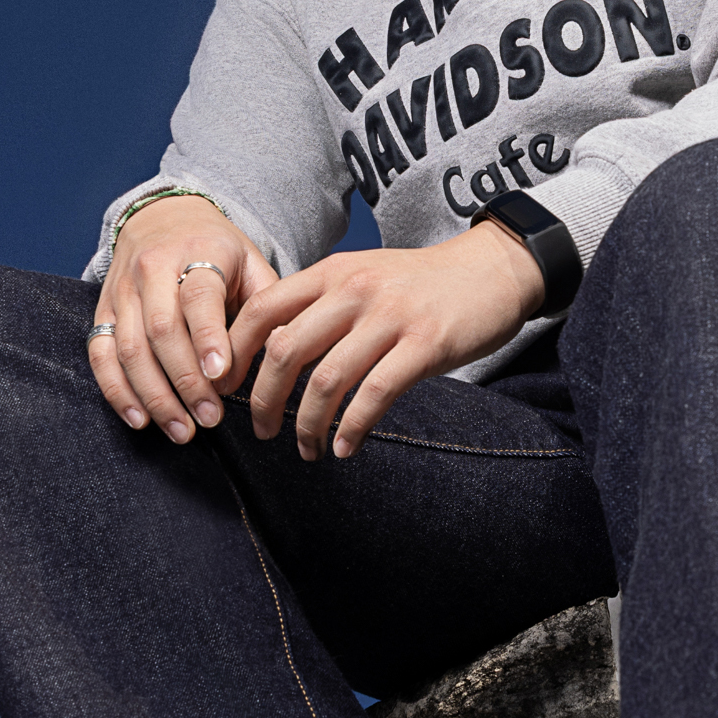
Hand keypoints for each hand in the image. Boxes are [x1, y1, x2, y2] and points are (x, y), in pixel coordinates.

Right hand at [88, 196, 279, 443]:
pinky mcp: (103, 309)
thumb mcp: (252, 261)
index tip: (221, 376)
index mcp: (198, 252)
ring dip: (155, 396)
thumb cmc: (218, 251)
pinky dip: (117, 391)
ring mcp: (123, 290)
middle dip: (185, 381)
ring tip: (182, 430)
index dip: (208, 338)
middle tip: (210, 419)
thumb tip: (284, 347)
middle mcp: (153, 268)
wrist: (166, 217)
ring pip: (130, 348)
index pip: (199, 297)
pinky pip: (101, 354)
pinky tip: (140, 419)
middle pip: (161, 329)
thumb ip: (268, 302)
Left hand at [228, 223, 546, 461]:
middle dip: (263, 399)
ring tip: (307, 449)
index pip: (262, 310)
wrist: (493, 269)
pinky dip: (351, 428)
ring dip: (308, 425)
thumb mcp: (364, 276)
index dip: (234, 353)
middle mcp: (354, 289)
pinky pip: (374, 395)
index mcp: (332, 272)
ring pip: (326, 380)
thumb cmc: (421, 284)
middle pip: (285, 350)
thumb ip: (321, 303)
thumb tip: (271, 352)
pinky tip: (345, 447)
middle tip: (261, 430)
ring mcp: (390, 316)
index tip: (224, 389)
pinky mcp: (424, 344)